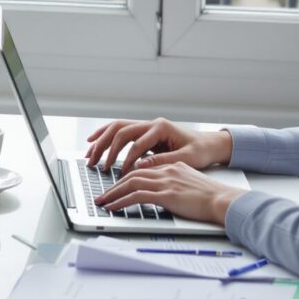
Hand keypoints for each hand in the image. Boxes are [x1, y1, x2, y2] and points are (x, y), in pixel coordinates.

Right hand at [84, 117, 230, 171]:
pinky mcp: (144, 131)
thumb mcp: (185, 159)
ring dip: (101, 140)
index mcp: (161, 128)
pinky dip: (105, 136)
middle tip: (95, 164)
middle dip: (105, 148)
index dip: (127, 160)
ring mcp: (146, 125)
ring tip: (89, 154)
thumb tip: (139, 166)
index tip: (120, 175)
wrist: (210, 144)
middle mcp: (151, 123)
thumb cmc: (200, 151)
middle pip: (121, 131)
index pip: (137, 144)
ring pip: (116, 128)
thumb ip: (162, 161)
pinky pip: (120, 131)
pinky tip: (94, 142)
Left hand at [95, 161, 243, 224]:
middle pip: (132, 175)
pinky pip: (137, 196)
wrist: (223, 201)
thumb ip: (174, 181)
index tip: (115, 186)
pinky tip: (114, 208)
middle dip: (114, 186)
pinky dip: (122, 201)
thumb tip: (162, 190)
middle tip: (102, 195)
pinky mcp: (166, 194)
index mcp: (171, 166)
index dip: (126, 178)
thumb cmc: (211, 197)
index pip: (142, 169)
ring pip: (130, 183)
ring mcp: (165, 182)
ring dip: (113, 194)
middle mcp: (166, 171)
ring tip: (102, 202)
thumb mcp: (190, 182)